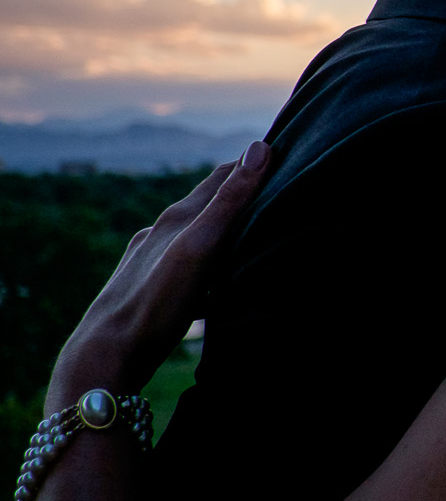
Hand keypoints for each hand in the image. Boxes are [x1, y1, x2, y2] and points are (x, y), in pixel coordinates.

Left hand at [49, 142, 270, 403]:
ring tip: (251, 234)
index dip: (252, 164)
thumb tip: (260, 147)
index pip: (222, 177)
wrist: (107, 352)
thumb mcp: (202, 246)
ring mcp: (150, 260)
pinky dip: (205, 261)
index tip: (283, 153)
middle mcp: (160, 233)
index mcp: (177, 218)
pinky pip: (183, 265)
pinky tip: (213, 280)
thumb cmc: (158, 301)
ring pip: (194, 236)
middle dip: (239, 194)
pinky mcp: (147, 288)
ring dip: (222, 230)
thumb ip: (230, 201)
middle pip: (207, 205)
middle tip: (275, 188)